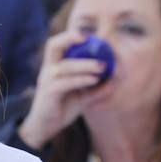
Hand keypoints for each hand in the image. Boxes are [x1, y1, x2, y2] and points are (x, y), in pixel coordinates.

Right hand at [18, 29, 109, 148]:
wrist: (45, 127)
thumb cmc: (62, 108)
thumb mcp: (82, 96)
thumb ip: (96, 88)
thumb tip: (115, 81)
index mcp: (53, 66)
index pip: (57, 44)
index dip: (70, 36)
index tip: (89, 34)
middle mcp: (48, 70)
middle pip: (53, 46)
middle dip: (69, 38)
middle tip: (90, 38)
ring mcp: (46, 81)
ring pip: (65, 66)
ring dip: (85, 64)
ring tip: (102, 66)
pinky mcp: (49, 93)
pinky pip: (66, 82)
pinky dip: (81, 79)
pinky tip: (94, 80)